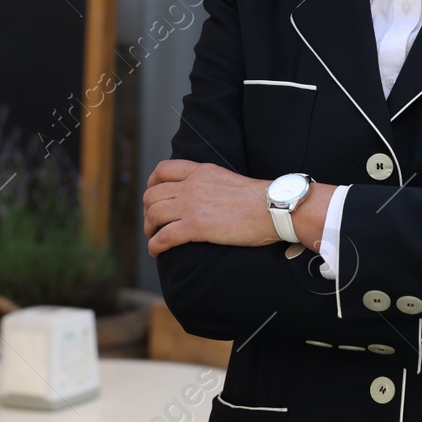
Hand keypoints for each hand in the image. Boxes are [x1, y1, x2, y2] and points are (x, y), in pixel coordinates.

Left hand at [142, 160, 276, 256]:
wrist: (274, 208)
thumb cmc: (260, 199)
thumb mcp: (229, 179)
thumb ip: (211, 183)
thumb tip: (205, 195)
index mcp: (201, 171)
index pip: (163, 170)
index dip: (151, 184)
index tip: (153, 197)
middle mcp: (192, 185)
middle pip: (152, 194)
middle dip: (147, 210)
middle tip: (153, 223)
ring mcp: (192, 205)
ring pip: (154, 214)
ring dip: (149, 228)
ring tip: (153, 238)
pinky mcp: (196, 226)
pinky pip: (164, 236)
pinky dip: (155, 245)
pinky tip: (156, 252)